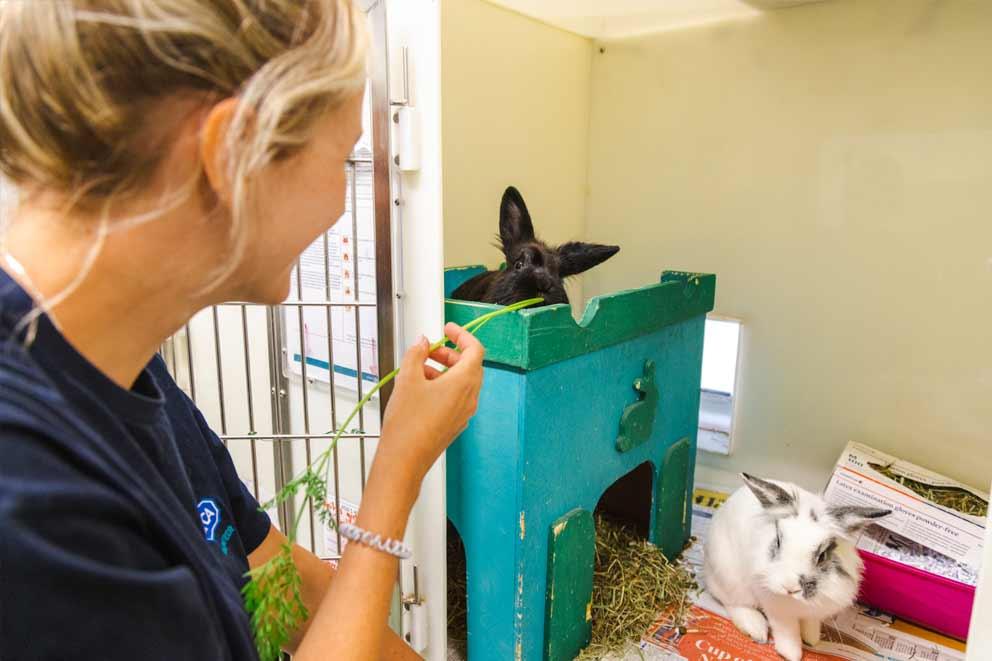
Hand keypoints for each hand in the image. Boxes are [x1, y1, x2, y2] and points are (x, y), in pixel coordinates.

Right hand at [376, 323, 484, 484]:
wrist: (404, 460)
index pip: (475, 350)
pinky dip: (442, 386)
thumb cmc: (408, 425)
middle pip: (469, 366)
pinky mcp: (454, 424)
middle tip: (429, 349)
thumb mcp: (407, 379)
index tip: (448, 329)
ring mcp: (464, 413)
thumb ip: (416, 354)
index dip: (462, 335)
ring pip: (461, 382)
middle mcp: (469, 398)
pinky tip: (420, 389)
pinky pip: (455, 397)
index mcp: (464, 383)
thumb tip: (422, 343)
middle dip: (449, 353)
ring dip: (444, 370)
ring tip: (418, 369)